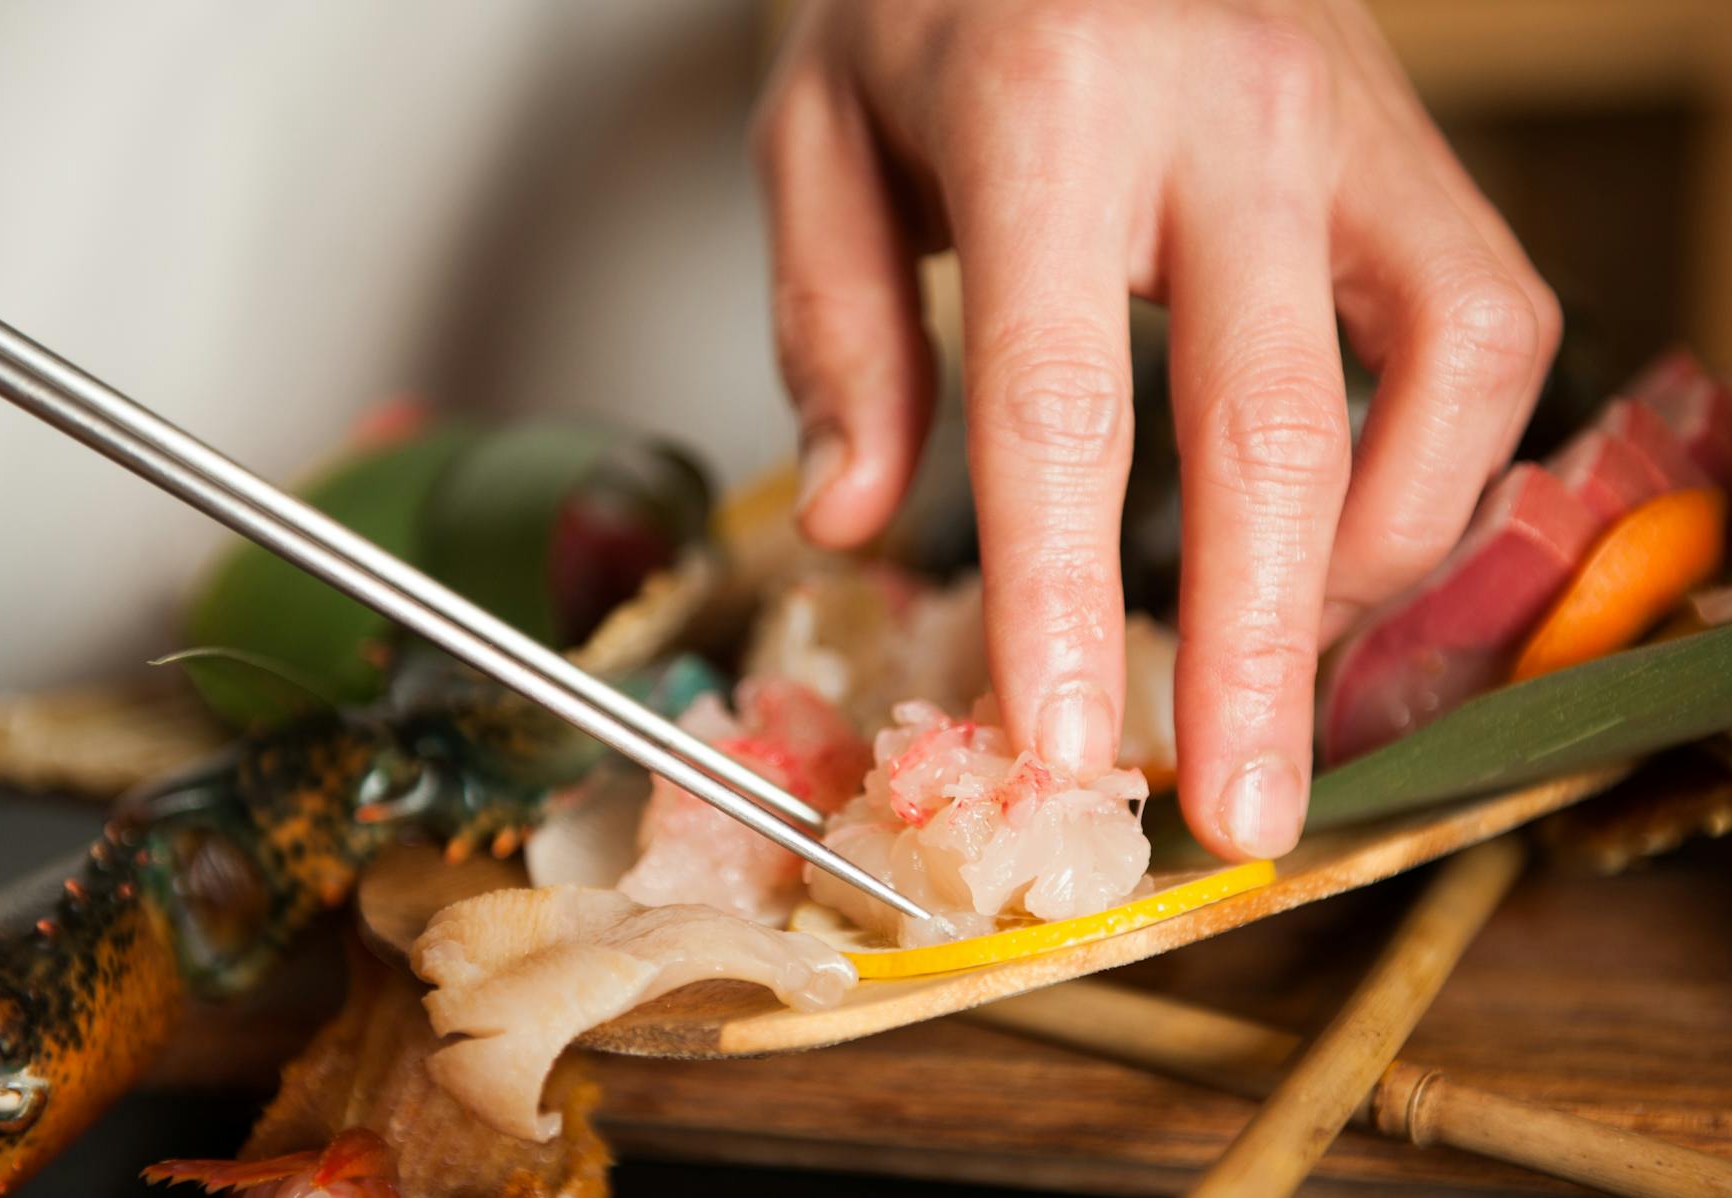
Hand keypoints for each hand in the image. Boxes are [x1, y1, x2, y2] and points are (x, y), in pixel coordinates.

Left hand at [753, 0, 1558, 859]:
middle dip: (1259, 653)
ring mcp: (1350, 123)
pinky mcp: (1415, 147)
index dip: (1063, 595)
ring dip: (1371, 561)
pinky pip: (1487, 322)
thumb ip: (832, 321)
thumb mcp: (820, 122)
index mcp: (1047, 106)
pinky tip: (1340, 533)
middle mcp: (1228, 114)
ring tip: (1282, 671)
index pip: (1061, 397)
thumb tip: (859, 519)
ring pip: (1447, 370)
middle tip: (1243, 816)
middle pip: (1273, 424)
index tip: (1063, 746)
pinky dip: (1434, 463)